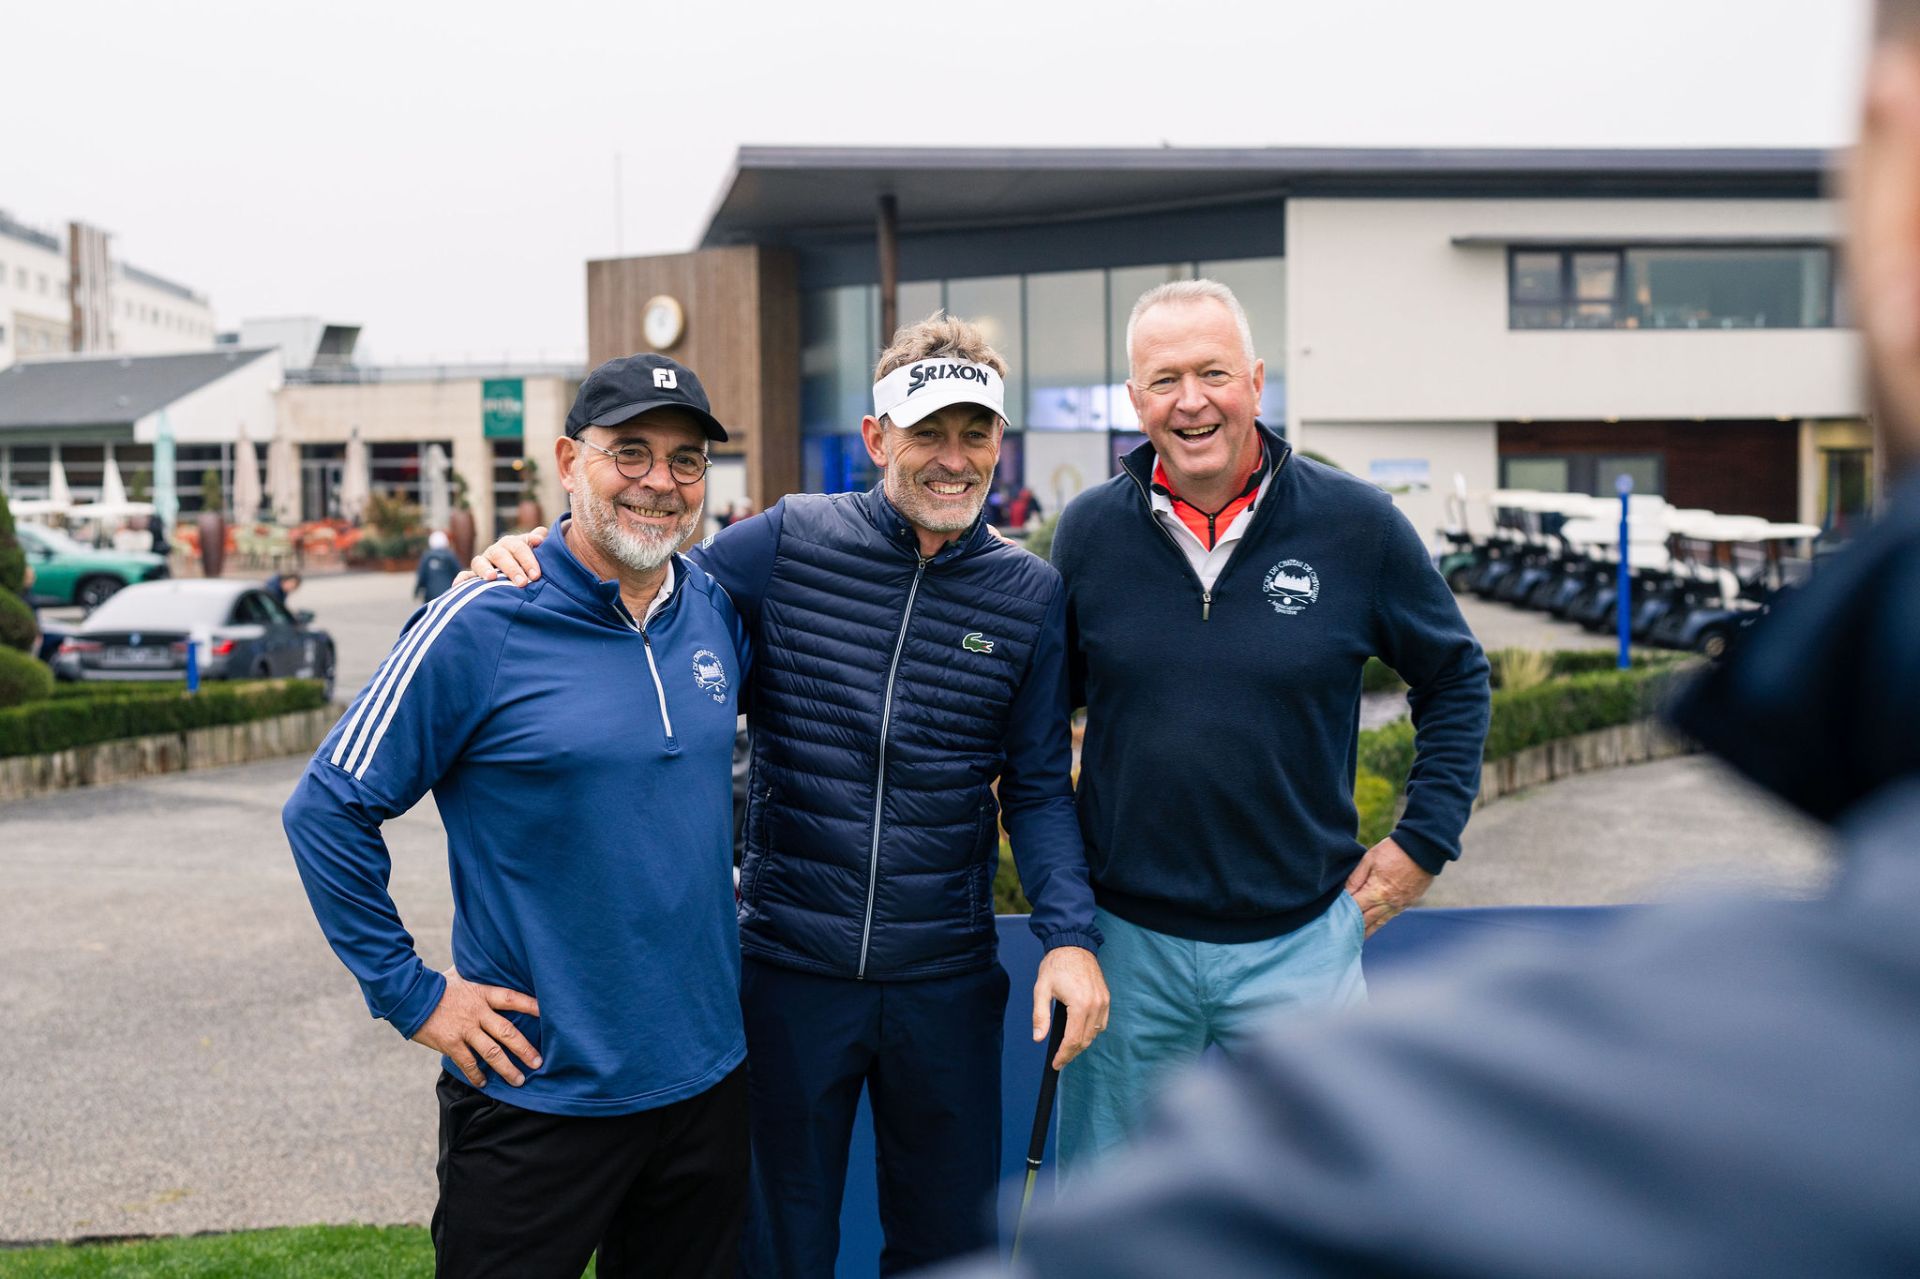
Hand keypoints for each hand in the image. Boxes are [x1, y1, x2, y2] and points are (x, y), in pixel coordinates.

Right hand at [412, 968, 542, 1086]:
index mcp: (482, 993)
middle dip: (525, 1050)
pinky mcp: (449, 1043)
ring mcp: (464, 1029)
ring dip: (507, 1069)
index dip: (531, 1006)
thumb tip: (490, 962)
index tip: (548, 1014)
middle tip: (538, 1063)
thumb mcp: (461, 974)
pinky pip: (467, 1063)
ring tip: (518, 1080)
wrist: (409, 995)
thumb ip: (478, 975)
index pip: (512, 998)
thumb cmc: (437, 984)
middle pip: (508, 1032)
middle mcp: (477, 1011)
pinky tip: (483, 1083)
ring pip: (492, 1053)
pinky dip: (476, 1075)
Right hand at [453, 526, 549, 588]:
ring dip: (485, 569)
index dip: (528, 559)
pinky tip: (458, 585)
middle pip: (501, 555)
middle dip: (512, 569)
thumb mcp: (536, 551)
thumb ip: (537, 541)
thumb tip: (541, 534)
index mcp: (511, 544)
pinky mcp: (473, 575)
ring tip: (491, 578)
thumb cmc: (528, 562)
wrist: (516, 571)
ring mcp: (483, 563)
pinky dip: (461, 580)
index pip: (519, 547)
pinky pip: (464, 576)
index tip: (536, 574)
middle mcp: (495, 551)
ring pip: (480, 562)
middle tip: (522, 583)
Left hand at [1034, 946, 1108, 1069]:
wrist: (1073, 944)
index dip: (1064, 1055)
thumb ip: (1039, 1016)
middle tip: (1060, 1060)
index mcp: (1080, 1004)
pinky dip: (1092, 1031)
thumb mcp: (1041, 989)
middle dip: (1072, 1053)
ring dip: (1083, 1043)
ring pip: (1095, 1033)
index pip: (1073, 1039)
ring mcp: (1104, 1001)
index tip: (1056, 1064)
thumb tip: (1038, 1038)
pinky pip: (1102, 1022)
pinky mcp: (1106, 998)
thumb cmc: (1056, 965)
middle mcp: (1096, 1005)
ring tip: (1068, 1048)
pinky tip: (1081, 1032)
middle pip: (1086, 1040)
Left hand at [1344, 837, 1434, 937]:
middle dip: (1351, 929)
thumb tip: (1344, 894)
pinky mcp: (1407, 904)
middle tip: (1338, 936)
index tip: (1331, 920)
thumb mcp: (1369, 859)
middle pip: (1365, 922)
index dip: (1342, 915)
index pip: (1354, 910)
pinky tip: (1371, 927)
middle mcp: (1388, 903)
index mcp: (1376, 892)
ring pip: (1378, 924)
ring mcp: (1398, 905)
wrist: (1422, 848)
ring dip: (1365, 932)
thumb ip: (1355, 878)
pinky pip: (1389, 918)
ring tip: (1352, 939)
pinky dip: (1378, 924)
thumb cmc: (1393, 850)